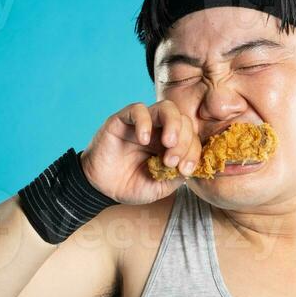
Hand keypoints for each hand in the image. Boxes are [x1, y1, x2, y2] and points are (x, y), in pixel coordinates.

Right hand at [80, 100, 202, 204]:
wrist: (102, 188)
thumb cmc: (131, 185)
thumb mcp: (159, 187)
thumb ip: (176, 176)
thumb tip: (191, 165)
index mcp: (172, 145)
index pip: (192, 138)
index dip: (193, 152)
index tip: (185, 170)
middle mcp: (160, 130)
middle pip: (184, 120)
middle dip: (185, 141)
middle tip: (172, 161)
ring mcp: (143, 123)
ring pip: (166, 108)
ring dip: (173, 124)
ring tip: (168, 144)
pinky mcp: (123, 120)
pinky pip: (138, 109)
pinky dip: (145, 122)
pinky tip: (143, 140)